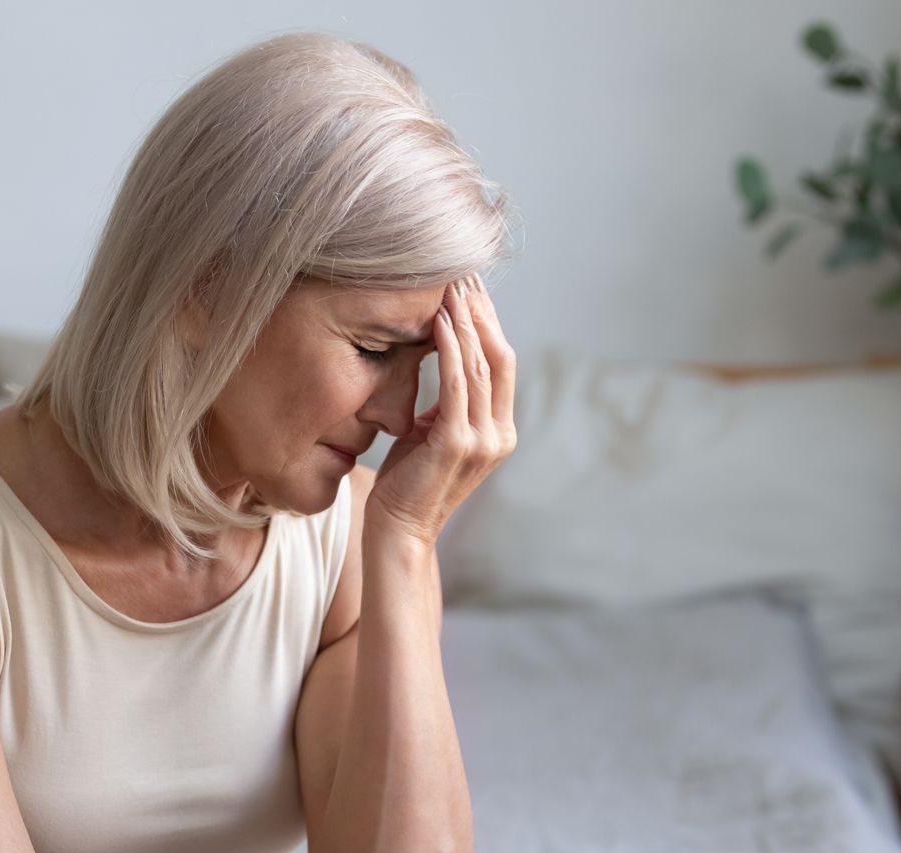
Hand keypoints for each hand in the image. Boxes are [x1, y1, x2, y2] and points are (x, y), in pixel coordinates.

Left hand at [368, 273, 516, 548]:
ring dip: (464, 322)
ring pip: (480, 365)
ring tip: (450, 287)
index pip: (502, 364)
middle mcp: (499, 435)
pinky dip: (448, 348)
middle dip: (481, 313)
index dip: (489, 323)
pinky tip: (437, 320)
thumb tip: (444, 364)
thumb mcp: (434, 434)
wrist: (398, 531)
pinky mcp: (456, 444)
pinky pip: (456, 384)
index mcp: (499, 431)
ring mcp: (481, 441)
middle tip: (464, 274)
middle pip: (498, 357)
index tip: (471, 289)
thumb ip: (447, 404)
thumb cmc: (408, 482)